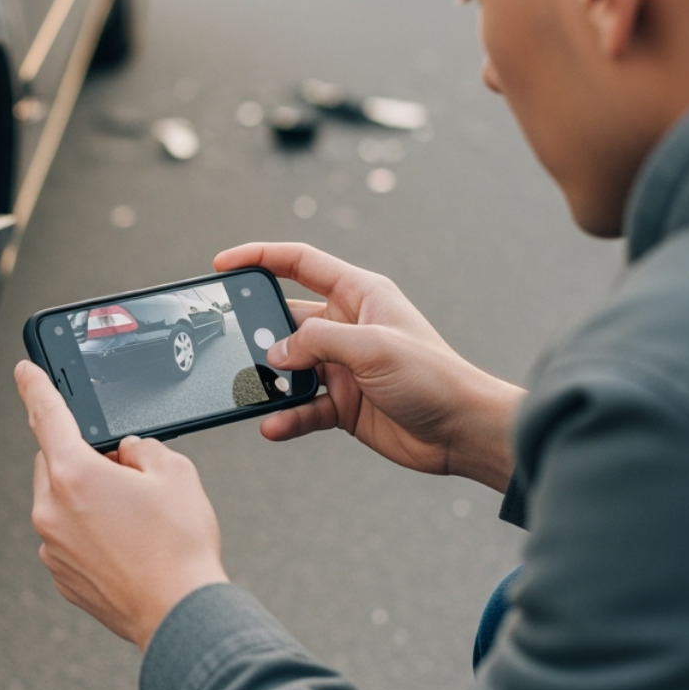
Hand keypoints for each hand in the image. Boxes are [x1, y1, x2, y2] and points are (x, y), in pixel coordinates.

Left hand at [14, 360, 228, 649]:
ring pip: (61, 502)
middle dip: (84, 458)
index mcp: (74, 474)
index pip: (46, 415)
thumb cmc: (179, 548)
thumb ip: (143, 449)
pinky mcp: (61, 576)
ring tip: (135, 521)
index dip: (35, 387)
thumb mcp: (176, 472)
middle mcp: (51, 510)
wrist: (181, 614)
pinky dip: (89, 534)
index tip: (25, 372)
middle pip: (55, 462)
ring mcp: (52, 548)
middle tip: (128, 475)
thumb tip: (128, 455)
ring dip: (87, 499)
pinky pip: (68, 538)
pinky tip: (127, 547)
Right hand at [215, 243, 523, 492]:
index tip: (225, 265)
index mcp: (360, 294)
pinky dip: (286, 415)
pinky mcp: (342, 403)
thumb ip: (317, 343)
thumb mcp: (372, 346)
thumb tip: (274, 353)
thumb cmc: (434, 377)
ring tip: (249, 388)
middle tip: (231, 342)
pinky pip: (302, 406)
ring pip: (290, 366)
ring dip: (269, 379)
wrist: (463, 431)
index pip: (301, 263)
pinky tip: (273, 424)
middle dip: (259, 330)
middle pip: (287, 318)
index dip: (261, 258)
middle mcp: (347, 326)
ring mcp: (343, 366)